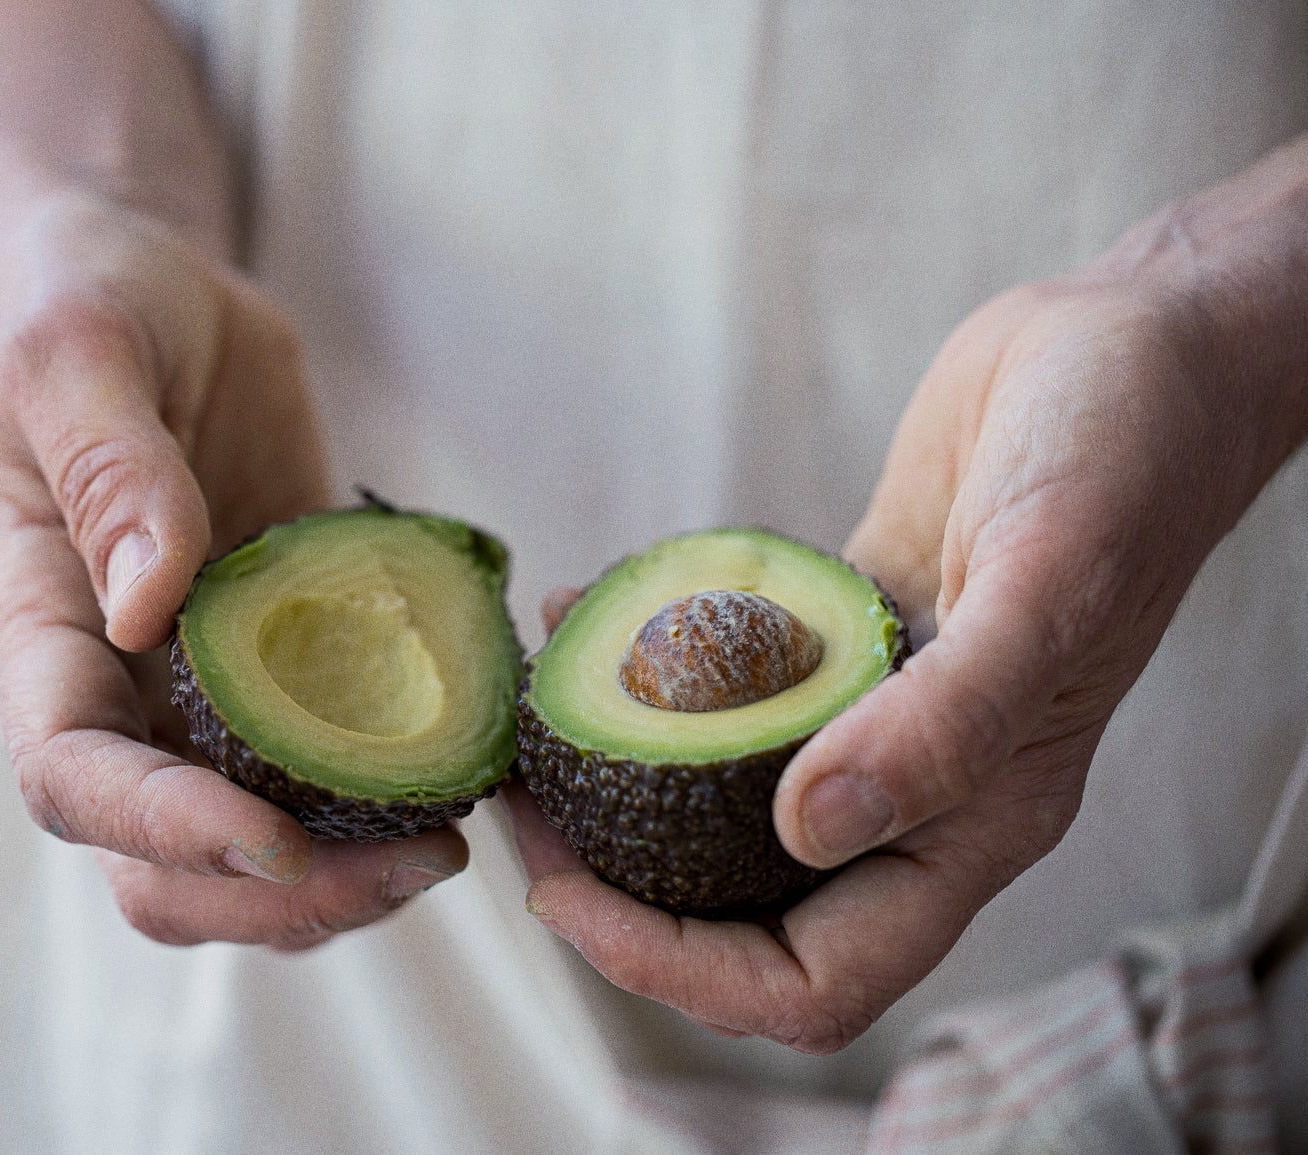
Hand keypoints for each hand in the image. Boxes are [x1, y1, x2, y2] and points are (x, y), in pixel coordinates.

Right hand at [0, 192, 466, 948]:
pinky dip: (392, 788)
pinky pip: (330, 755)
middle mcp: (115, 680)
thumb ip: (110, 470)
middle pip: (157, 860)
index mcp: (40, 622)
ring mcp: (203, 677)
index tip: (271, 839)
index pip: (72, 775)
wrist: (140, 278)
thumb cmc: (80, 294)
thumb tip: (145, 608)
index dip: (162, 828)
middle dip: (274, 894)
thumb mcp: (80, 350)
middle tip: (413, 862)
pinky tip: (473, 766)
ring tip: (450, 839)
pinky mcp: (286, 652)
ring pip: (249, 841)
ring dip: (343, 873)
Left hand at [509, 139, 1307, 1049]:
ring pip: (722, 797)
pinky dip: (649, 663)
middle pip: (745, 908)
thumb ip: (945, 723)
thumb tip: (807, 831)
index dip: (681, 967)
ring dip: (618, 772)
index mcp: (978, 820)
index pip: (816, 975)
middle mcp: (918, 788)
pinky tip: (584, 606)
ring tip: (528, 710)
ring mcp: (873, 711)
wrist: (1138, 346)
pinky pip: (725, 679)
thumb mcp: (1047, 588)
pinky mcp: (840, 635)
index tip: (565, 892)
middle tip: (520, 805)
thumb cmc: (1125, 460)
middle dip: (620, 887)